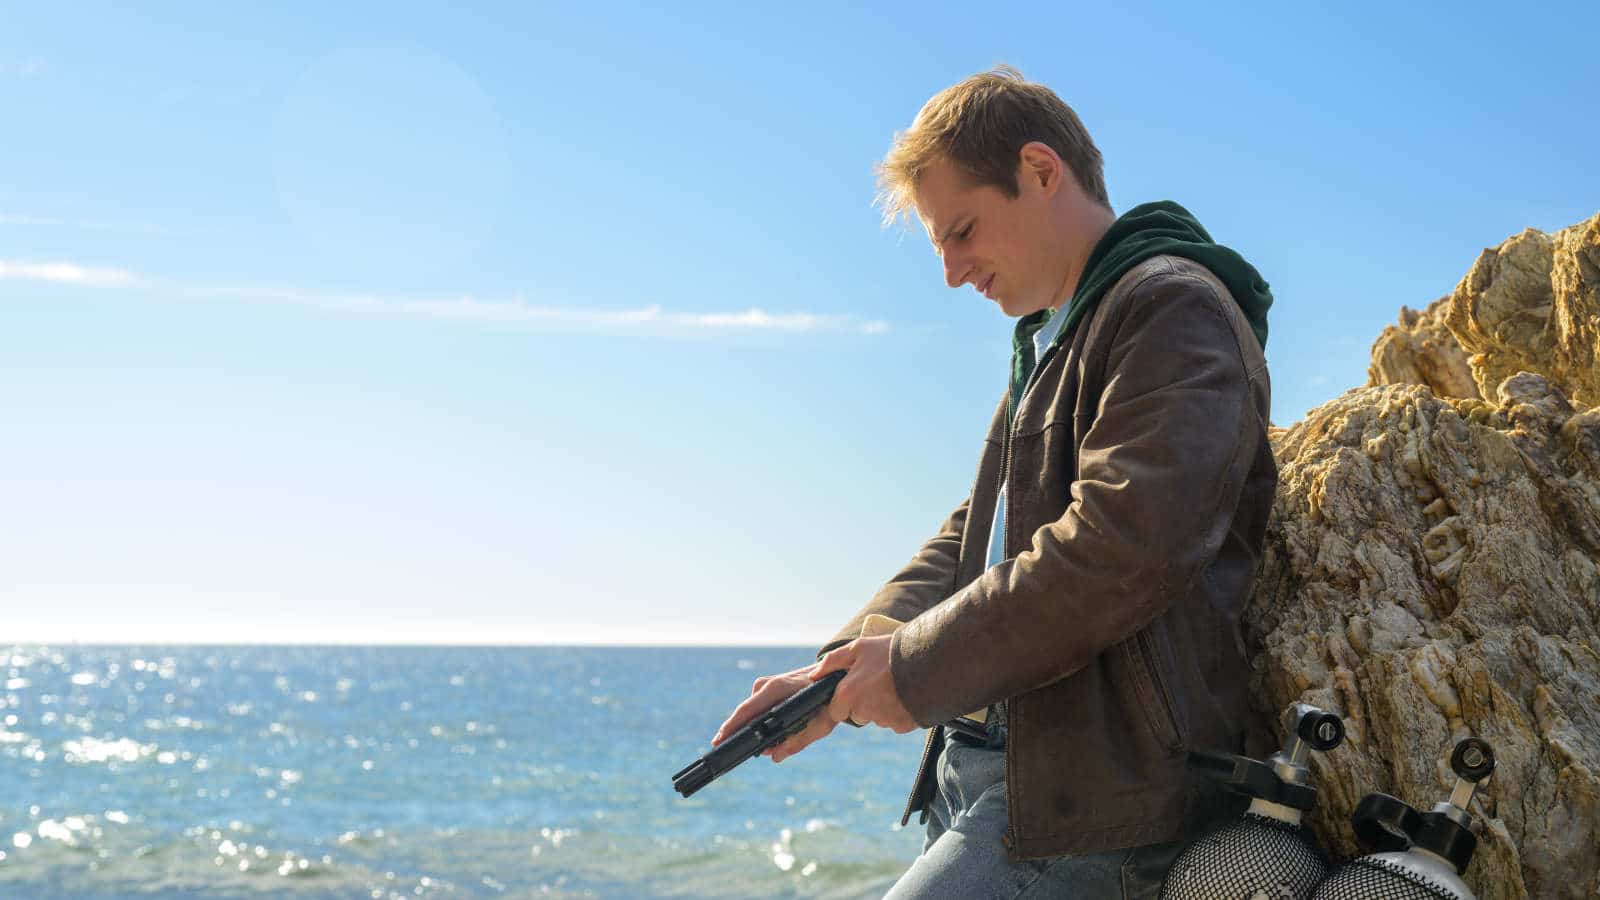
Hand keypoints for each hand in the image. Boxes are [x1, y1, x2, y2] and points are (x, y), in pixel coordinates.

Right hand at [711, 664, 838, 763]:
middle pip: (744, 712)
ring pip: (750, 712)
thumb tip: (775, 757)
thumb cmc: (829, 699)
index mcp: (778, 688)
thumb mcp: (820, 723)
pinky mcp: (767, 688)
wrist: (835, 675)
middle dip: (736, 732)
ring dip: (749, 729)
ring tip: (754, 748)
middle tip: (727, 750)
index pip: (747, 710)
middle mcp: (767, 684)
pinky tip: (763, 738)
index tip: (719, 741)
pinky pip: (756, 708)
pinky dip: (757, 722)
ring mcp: (766, 684)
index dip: (731, 727)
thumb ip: (798, 741)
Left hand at [814, 635, 916, 733]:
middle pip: (858, 715)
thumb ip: (832, 662)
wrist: (929, 658)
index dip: (845, 699)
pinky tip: (906, 694)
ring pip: (877, 718)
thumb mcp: (858, 648)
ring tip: (895, 684)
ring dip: (883, 706)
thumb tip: (813, 675)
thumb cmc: (890, 651)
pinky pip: (896, 722)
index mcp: (848, 694)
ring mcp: (885, 720)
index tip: (857, 686)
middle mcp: (864, 711)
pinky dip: (899, 711)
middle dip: (865, 703)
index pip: (836, 711)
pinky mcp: (903, 725)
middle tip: (879, 681)